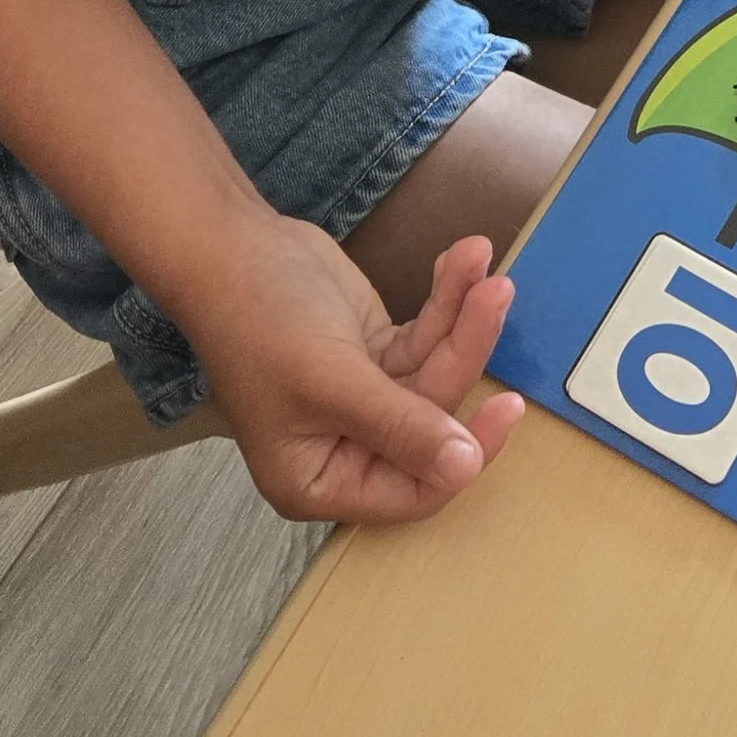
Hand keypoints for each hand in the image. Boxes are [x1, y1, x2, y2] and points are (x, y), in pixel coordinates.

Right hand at [184, 218, 525, 527]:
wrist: (229, 245)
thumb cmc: (259, 322)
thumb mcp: (330, 380)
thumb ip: (400, 426)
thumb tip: (465, 468)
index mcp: (321, 478)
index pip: (411, 490)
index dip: (463, 454)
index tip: (507, 407)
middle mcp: (347, 447)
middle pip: (432, 418)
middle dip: (465, 352)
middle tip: (497, 293)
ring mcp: (366, 397)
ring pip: (437, 370)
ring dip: (463, 316)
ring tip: (481, 266)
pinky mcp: (378, 352)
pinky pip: (428, 336)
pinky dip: (447, 300)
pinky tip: (464, 260)